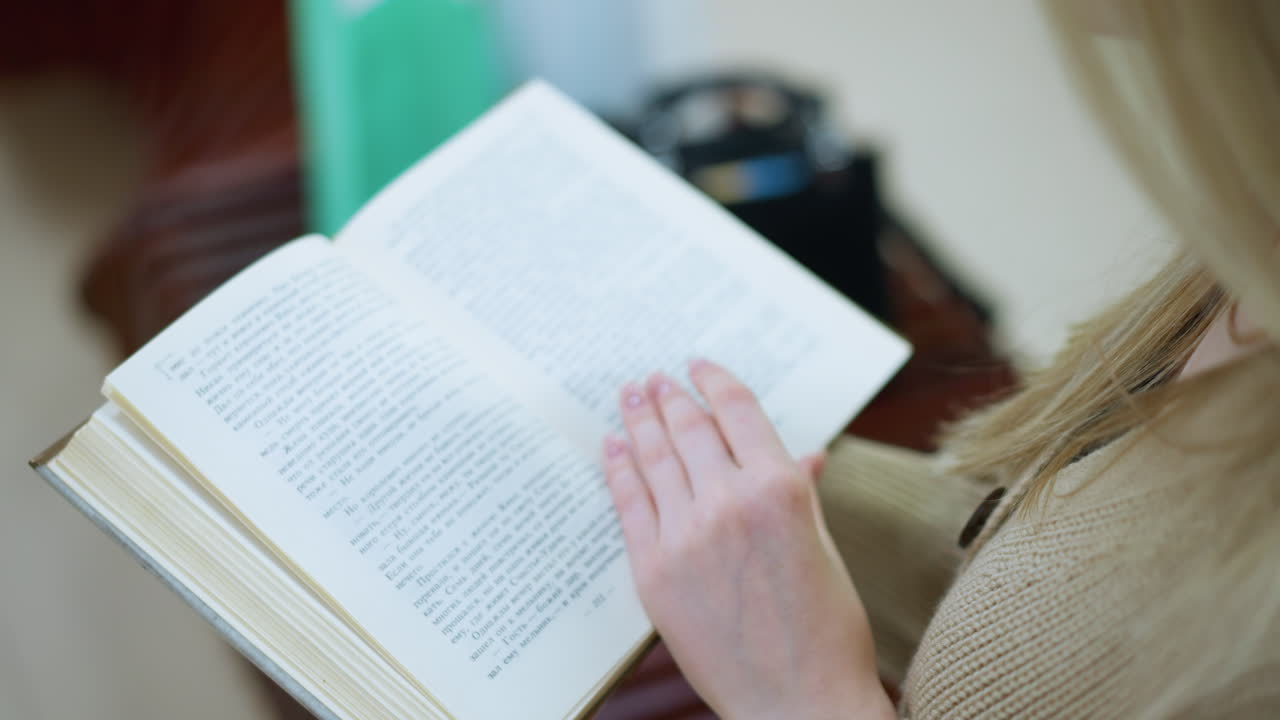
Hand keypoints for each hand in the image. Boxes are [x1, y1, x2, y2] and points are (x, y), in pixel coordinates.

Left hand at [602, 359, 893, 719]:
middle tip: (654, 379)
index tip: (698, 366)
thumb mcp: (824, 547)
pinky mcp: (652, 570)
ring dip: (639, 421)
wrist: (795, 701)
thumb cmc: (825, 629)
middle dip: (669, 397)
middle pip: (690, 429)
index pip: (738, 412)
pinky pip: (629, 504)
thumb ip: (802, 491)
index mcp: (781, 488)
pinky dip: (619, 469)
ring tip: (630, 396)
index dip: (714, 381)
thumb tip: (804, 452)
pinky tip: (613, 447)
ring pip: (655, 459)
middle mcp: (730, 501)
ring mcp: (685, 535)